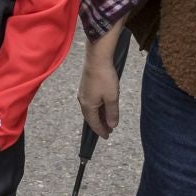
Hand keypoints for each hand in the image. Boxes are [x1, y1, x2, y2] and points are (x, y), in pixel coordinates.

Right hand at [78, 22, 126, 139]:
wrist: (97, 58)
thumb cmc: (105, 78)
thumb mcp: (112, 98)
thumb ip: (112, 113)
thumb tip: (112, 125)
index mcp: (88, 106)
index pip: (94, 123)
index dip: (101, 131)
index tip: (107, 137)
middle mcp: (83, 101)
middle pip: (90, 118)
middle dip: (99, 125)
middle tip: (108, 131)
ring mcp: (83, 93)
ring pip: (90, 110)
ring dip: (98, 116)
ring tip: (107, 120)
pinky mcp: (85, 86)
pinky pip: (90, 102)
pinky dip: (97, 108)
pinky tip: (103, 107)